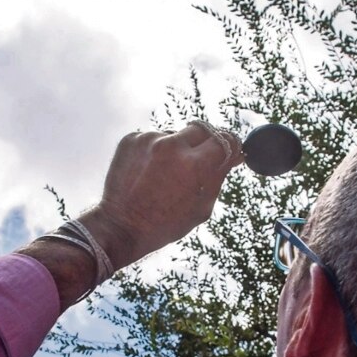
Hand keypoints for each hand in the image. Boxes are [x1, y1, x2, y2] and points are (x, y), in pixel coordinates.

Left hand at [80, 122, 242, 269]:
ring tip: (166, 175)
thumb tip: (236, 154)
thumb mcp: (202, 207)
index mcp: (193, 165)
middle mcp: (171, 146)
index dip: (231, 145)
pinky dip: (156, 151)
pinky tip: (149, 172)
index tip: (230, 151)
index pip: (225, 140)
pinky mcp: (130, 139)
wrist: (120, 227)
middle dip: (206, 143)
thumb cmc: (165, 223)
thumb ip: (220, 176)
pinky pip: (154, 138)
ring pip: (176, 134)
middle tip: (200, 160)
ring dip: (178, 149)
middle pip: (203, 129)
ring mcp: (148, 139)